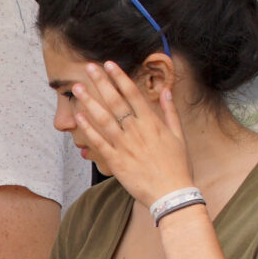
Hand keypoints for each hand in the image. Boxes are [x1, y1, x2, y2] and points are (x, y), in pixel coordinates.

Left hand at [69, 60, 195, 210]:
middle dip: (101, 82)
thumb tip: (166, 91)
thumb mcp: (179, 136)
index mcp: (152, 123)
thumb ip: (171, 112)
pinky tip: (79, 117)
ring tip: (77, 88)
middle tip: (89, 67)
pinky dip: (88, 129)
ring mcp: (124, 145)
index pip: (132, 94)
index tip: (109, 64)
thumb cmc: (178, 166)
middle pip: (115, 101)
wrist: (172, 194)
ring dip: (89, 101)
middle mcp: (136, 130)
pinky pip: (99, 142)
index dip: (119, 77)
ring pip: (103, 119)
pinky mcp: (116, 161)